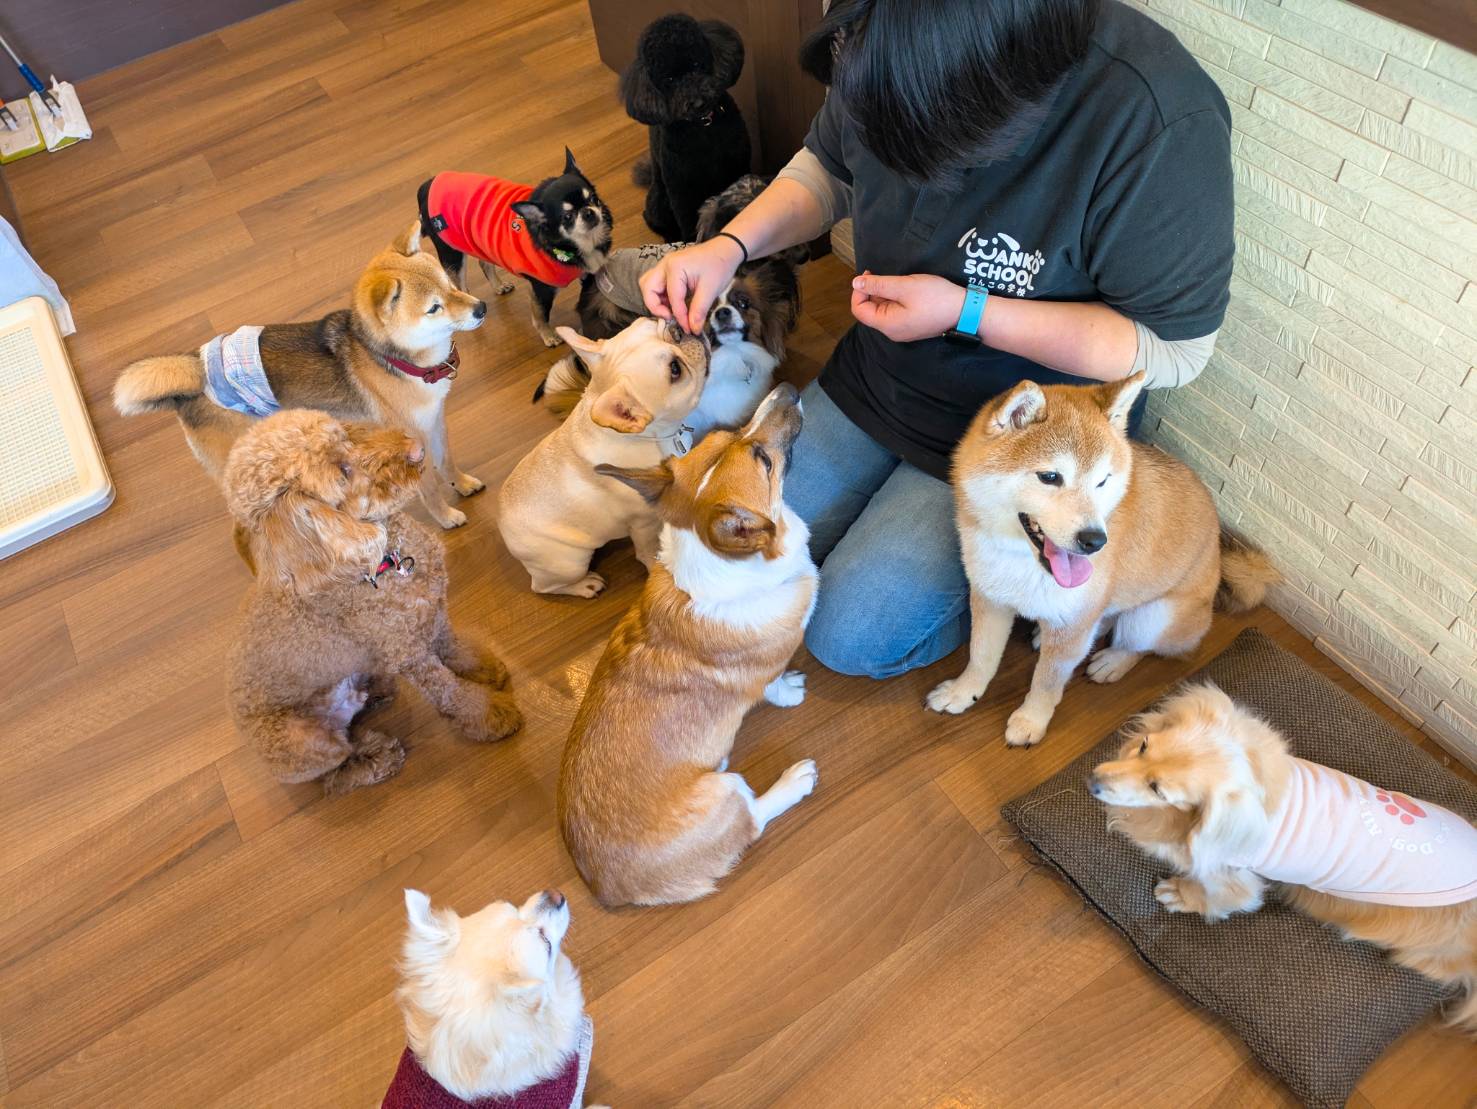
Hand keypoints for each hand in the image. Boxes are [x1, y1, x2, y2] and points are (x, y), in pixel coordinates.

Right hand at [640, 236, 745, 333]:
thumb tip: (693, 329)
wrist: (725, 249)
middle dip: (656, 307)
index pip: (673, 298)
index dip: (680, 317)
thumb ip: (699, 310)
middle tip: (671, 317)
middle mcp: (665, 264)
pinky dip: (661, 296)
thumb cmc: (719, 265)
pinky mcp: (668, 270)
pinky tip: (675, 304)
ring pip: (648, 285)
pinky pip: (656, 284)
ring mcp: (665, 266)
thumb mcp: (711, 290)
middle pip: (648, 288)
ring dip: (656, 301)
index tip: (689, 329)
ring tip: (671, 311)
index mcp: (675, 267)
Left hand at [850, 271, 967, 342]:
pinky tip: (906, 290)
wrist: (964, 311)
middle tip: (885, 275)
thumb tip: (855, 283)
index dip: (859, 291)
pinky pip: (895, 313)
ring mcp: (902, 330)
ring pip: (883, 310)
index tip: (870, 274)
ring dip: (885, 294)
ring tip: (899, 282)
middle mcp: (891, 332)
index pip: (859, 310)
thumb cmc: (935, 297)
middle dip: (872, 291)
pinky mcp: (911, 326)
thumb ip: (878, 284)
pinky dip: (895, 299)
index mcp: (887, 324)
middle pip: (870, 310)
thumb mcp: (905, 286)